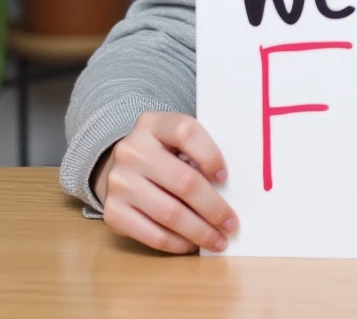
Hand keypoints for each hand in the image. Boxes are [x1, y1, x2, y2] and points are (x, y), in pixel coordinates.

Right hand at [93, 111, 237, 254]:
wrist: (118, 166)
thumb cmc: (162, 151)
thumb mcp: (175, 138)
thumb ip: (198, 150)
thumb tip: (230, 188)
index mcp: (153, 124)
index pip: (186, 132)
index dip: (210, 155)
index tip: (226, 177)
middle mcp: (132, 151)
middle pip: (183, 181)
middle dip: (213, 207)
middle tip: (231, 223)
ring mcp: (119, 182)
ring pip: (169, 212)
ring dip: (199, 231)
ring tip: (218, 240)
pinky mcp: (112, 212)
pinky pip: (150, 234)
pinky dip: (176, 243)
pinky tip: (192, 245)